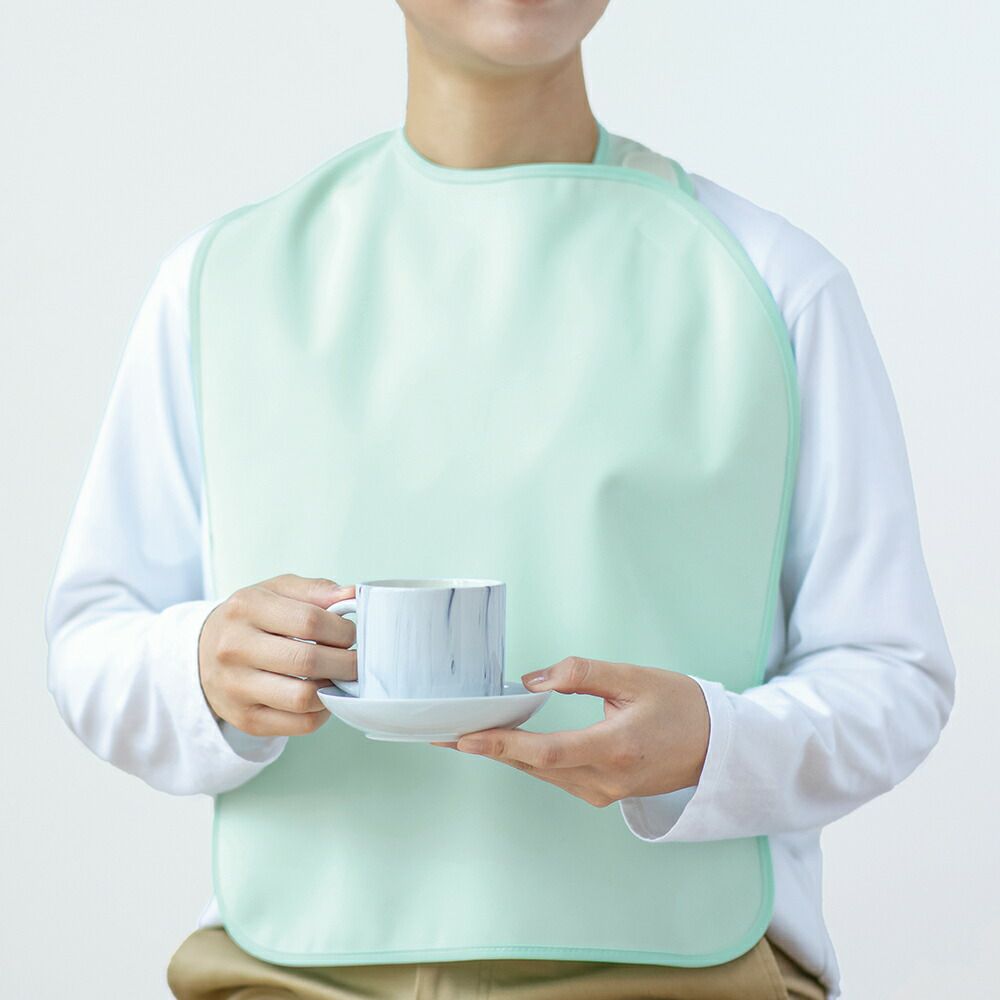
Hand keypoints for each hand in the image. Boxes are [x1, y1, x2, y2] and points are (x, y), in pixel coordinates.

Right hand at [198, 573, 356, 736]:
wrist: (202, 652)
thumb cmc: (251, 618)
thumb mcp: (276, 590)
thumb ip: (316, 590)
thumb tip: (352, 596)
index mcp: (246, 608)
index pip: (310, 621)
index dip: (342, 630)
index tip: (351, 634)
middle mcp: (235, 648)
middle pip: (308, 661)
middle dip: (346, 663)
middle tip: (356, 660)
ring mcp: (236, 687)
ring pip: (303, 698)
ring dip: (334, 689)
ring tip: (339, 677)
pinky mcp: (245, 719)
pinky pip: (300, 724)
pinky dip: (323, 712)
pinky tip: (323, 696)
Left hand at [432, 656, 709, 807]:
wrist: (718, 746)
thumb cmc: (681, 706)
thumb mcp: (634, 677)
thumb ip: (581, 674)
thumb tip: (531, 681)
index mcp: (615, 749)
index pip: (546, 752)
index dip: (502, 745)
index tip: (464, 737)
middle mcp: (605, 779)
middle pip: (533, 766)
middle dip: (486, 749)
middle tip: (442, 733)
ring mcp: (604, 792)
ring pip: (541, 773)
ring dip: (503, 755)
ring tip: (463, 735)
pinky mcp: (603, 793)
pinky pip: (555, 776)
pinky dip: (527, 759)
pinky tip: (505, 744)